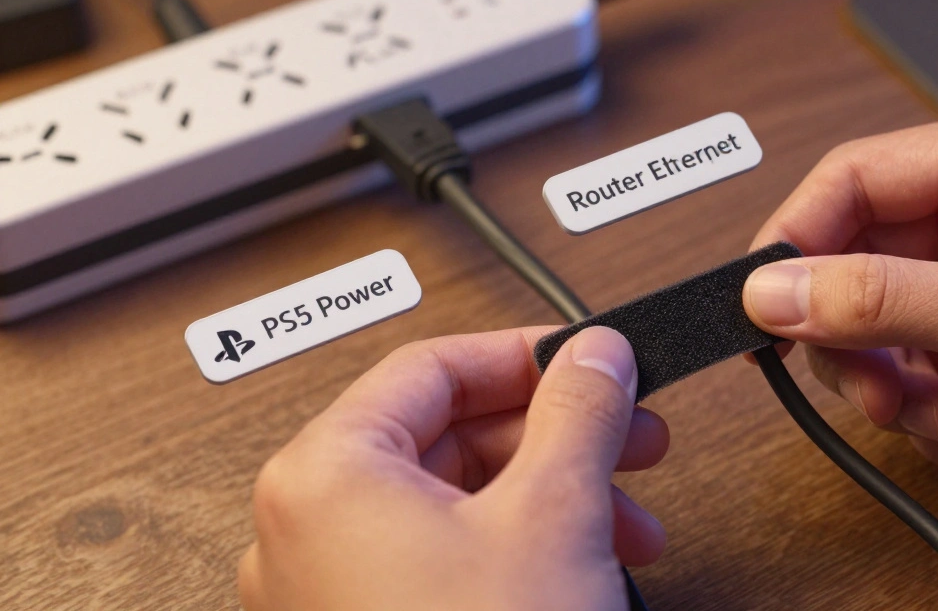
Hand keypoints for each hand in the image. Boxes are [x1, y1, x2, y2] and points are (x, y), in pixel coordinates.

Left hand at [238, 326, 667, 610]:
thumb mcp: (552, 516)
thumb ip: (577, 411)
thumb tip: (592, 354)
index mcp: (325, 476)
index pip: (429, 366)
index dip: (522, 356)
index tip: (587, 360)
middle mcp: (307, 530)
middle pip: (444, 434)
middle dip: (553, 435)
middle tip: (628, 435)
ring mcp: (330, 592)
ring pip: (451, 502)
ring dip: (548, 495)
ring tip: (627, 517)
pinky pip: (439, 560)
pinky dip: (514, 547)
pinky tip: (582, 563)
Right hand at [743, 105, 937, 511]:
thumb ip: (877, 299)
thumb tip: (776, 289)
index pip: (851, 180)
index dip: (797, 242)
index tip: (765, 307)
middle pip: (859, 265)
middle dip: (860, 341)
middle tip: (873, 390)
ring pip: (887, 331)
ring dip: (905, 392)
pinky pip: (928, 375)